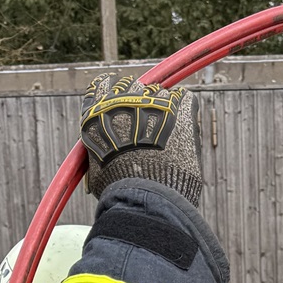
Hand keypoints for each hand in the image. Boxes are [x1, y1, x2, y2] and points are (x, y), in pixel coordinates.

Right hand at [81, 71, 200, 204]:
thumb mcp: (97, 171)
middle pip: (134, 87)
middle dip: (141, 101)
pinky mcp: (180, 111)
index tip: (122, 101)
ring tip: (167, 130)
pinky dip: (185, 107)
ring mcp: (154, 102)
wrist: (145, 195)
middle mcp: (125, 100)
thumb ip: (99, 155)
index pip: (104, 86)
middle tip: (148, 119)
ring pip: (160, 93)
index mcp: (99, 111)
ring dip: (163, 107)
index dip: (115, 94)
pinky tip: (183, 123)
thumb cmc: (120, 190)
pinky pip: (185, 98)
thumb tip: (100, 162)